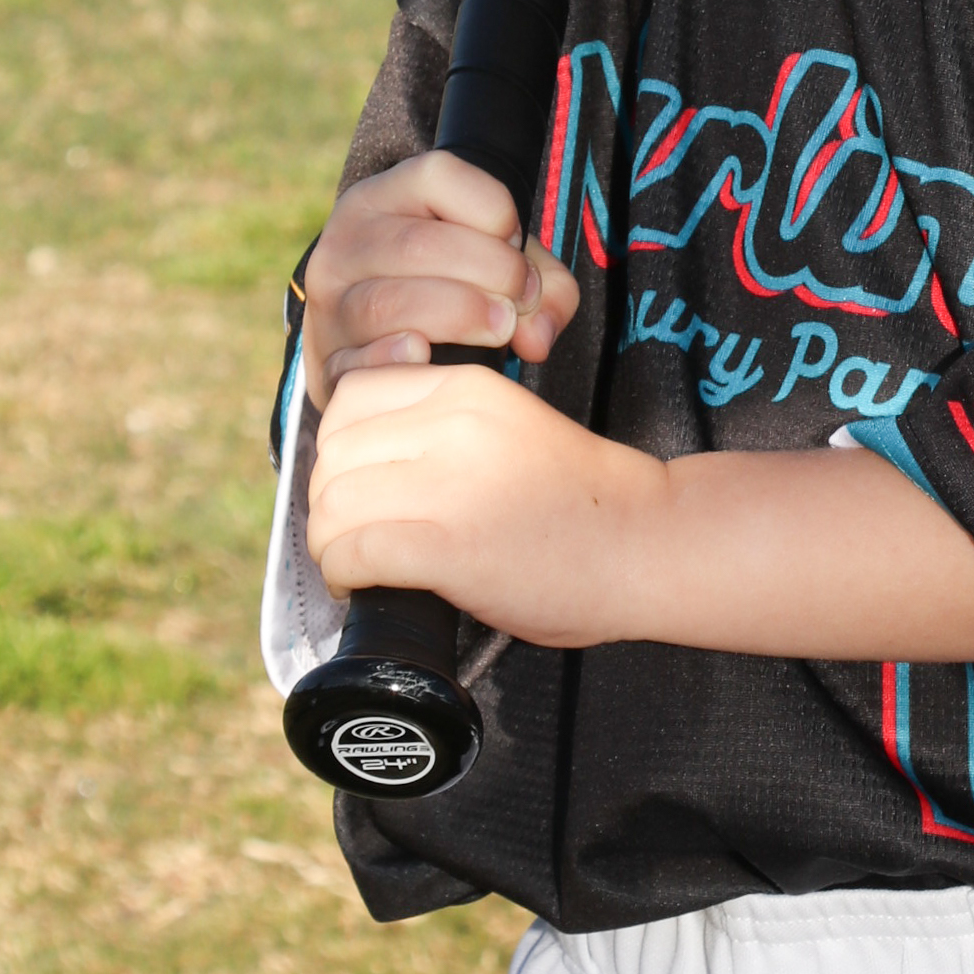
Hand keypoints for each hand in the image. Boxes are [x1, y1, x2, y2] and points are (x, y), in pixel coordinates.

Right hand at [299, 151, 580, 408]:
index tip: (517, 248)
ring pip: (390, 302)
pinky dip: (395, 361)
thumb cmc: (449, 290)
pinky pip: (355, 361)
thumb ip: (543, 287)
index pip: (438, 176)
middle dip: (492, 274)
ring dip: (460, 316)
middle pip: (420, 246)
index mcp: (385, 195)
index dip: (496, 213)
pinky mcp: (327, 358)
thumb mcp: (497, 266)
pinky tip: (428, 358)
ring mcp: (331, 301)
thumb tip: (537, 335)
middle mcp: (347, 240)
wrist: (370, 342)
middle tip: (520, 303)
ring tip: (500, 329)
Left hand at [306, 361, 662, 643]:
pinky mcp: (449, 547)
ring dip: (331, 543)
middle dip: (329, 501)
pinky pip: (355, 552)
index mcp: (467, 387)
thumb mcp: (507, 424)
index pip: (352, 396)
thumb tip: (357, 459)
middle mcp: (453, 424)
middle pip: (333, 455)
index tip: (359, 482)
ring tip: (356, 564)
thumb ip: (442, 424)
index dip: (340, 447)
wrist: (645, 541)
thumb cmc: (578, 498)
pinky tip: (364, 586)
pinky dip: (345, 574)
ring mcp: (450, 484)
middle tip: (354, 533)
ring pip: (333, 505)